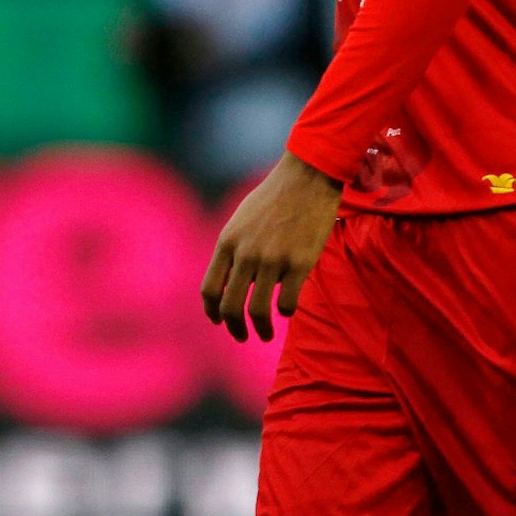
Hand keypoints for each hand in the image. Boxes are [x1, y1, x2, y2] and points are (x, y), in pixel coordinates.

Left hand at [200, 151, 343, 342]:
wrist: (305, 179)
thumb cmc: (272, 199)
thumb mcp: (240, 221)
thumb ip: (232, 250)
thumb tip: (229, 283)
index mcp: (227, 242)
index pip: (209, 288)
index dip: (212, 311)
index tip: (218, 321)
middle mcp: (245, 254)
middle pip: (230, 306)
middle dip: (234, 328)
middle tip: (242, 336)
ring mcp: (272, 260)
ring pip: (258, 310)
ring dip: (260, 329)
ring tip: (264, 334)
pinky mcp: (300, 264)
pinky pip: (287, 303)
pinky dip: (285, 312)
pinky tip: (287, 310)